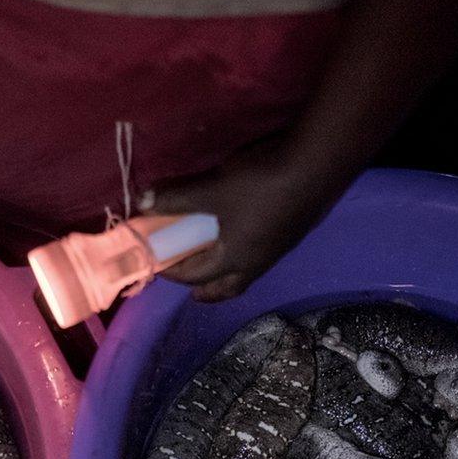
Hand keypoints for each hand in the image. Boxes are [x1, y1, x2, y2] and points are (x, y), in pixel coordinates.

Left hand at [143, 135, 352, 301]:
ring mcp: (277, 250)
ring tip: (217, 267)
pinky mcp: (291, 232)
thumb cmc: (258, 185)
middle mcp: (257, 263)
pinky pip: (262, 257)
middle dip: (207, 292)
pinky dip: (246, 257)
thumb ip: (176, 198)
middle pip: (228, 288)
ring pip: (247, 274)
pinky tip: (245, 239)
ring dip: (228, 276)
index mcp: (234, 259)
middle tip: (193, 291)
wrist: (316, 166)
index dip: (173, 272)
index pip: (195, 275)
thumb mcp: (211, 190)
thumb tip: (140, 202)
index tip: (158, 266)